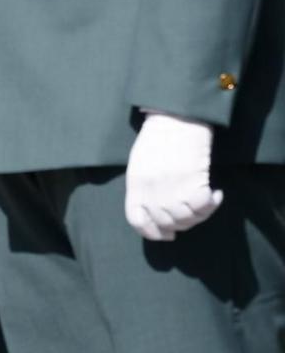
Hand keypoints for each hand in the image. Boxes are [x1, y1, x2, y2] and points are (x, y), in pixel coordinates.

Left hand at [125, 111, 221, 240]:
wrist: (175, 118)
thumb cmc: (158, 137)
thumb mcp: (140, 163)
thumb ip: (143, 187)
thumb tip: (154, 210)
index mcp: (135, 185)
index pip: (137, 220)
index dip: (152, 233)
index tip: (166, 234)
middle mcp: (152, 190)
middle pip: (165, 223)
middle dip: (180, 225)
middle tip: (192, 215)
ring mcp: (172, 186)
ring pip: (186, 218)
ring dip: (199, 215)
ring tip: (205, 202)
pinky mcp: (192, 179)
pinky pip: (203, 206)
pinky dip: (212, 204)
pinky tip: (216, 194)